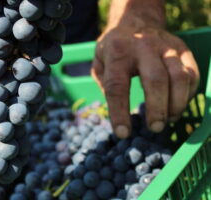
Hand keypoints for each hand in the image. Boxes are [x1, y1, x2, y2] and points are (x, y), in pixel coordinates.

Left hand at [91, 0, 199, 138]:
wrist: (135, 21)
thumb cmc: (114, 48)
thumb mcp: (98, 63)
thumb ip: (104, 85)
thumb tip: (118, 112)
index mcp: (117, 52)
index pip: (116, 86)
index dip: (119, 112)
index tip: (122, 133)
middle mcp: (143, 47)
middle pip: (155, 81)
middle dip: (157, 109)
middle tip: (155, 128)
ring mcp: (166, 46)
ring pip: (179, 77)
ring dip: (176, 104)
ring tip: (168, 119)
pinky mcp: (182, 49)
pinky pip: (192, 73)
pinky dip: (188, 94)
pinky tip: (177, 104)